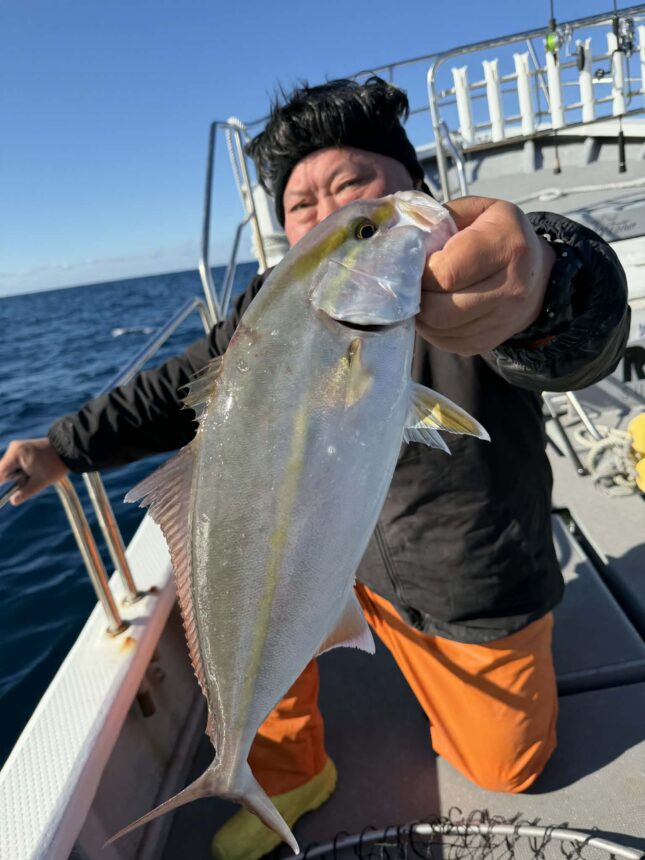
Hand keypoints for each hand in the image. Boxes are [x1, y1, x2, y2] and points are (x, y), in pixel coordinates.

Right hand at [0, 438, 67, 504]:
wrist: (68, 449)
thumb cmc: (56, 464)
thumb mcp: (41, 481)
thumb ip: (25, 492)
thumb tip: (13, 501)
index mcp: (16, 454)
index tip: (2, 496)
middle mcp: (14, 448)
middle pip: (4, 471)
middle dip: (14, 479)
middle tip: (30, 479)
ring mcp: (18, 447)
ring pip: (10, 468)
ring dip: (19, 475)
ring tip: (35, 473)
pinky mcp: (23, 449)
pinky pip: (16, 464)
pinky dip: (22, 471)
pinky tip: (35, 470)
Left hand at [417, 196, 555, 354]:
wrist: (538, 275)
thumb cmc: (500, 235)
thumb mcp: (479, 210)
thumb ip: (441, 219)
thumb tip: (406, 243)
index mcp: (507, 246)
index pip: (445, 274)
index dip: (421, 272)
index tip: (418, 263)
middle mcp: (510, 287)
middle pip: (438, 309)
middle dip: (417, 296)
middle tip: (416, 283)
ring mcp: (501, 320)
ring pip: (438, 329)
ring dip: (421, 314)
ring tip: (425, 294)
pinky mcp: (487, 342)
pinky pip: (445, 342)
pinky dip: (432, 329)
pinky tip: (438, 309)